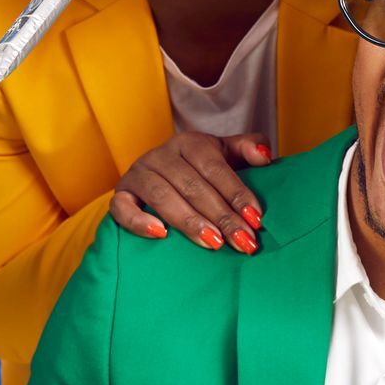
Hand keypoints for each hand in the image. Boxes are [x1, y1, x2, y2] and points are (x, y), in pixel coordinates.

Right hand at [108, 131, 273, 252]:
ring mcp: (138, 174)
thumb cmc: (200, 169)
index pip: (215, 168)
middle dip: (221, 216)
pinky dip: (139, 221)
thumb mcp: (226, 154)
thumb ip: (247, 148)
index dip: (237, 194)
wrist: (160, 175)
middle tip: (242, 241)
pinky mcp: (120, 194)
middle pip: (193, 186)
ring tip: (213, 242)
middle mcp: (161, 154)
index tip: (256, 219)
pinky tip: (161, 235)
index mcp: (190, 143)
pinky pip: (122, 207)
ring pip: (162, 196)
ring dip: (189, 221)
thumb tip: (264, 156)